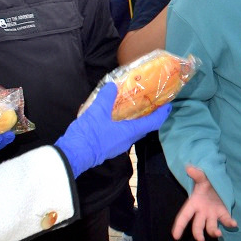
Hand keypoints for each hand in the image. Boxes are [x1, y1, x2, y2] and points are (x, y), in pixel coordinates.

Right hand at [54, 82, 170, 176]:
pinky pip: (122, 134)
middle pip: (144, 127)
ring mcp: (118, 145)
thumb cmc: (89, 134)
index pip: (153, 123)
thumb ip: (106, 97)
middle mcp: (127, 140)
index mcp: (130, 132)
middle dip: (150, 116)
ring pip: (133, 131)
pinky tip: (116, 117)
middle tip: (151, 103)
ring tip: (134, 108)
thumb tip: (112, 86)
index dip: (162, 114)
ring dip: (136, 121)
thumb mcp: (97, 111)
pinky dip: (124, 125)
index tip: (167, 105)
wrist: (72, 154)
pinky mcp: (109, 147)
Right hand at [172, 164, 237, 240]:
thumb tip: (189, 167)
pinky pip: (225, 220)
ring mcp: (212, 214)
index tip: (175, 237)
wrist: (217, 182)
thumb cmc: (207, 182)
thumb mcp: (203, 177)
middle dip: (198, 233)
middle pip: (197, 225)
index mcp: (194, 203)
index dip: (179, 227)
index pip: (184, 217)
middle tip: (200, 240)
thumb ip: (197, 174)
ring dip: (213, 231)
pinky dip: (229, 223)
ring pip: (210, 226)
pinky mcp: (222, 213)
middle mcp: (202, 212)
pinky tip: (234, 224)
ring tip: (218, 233)